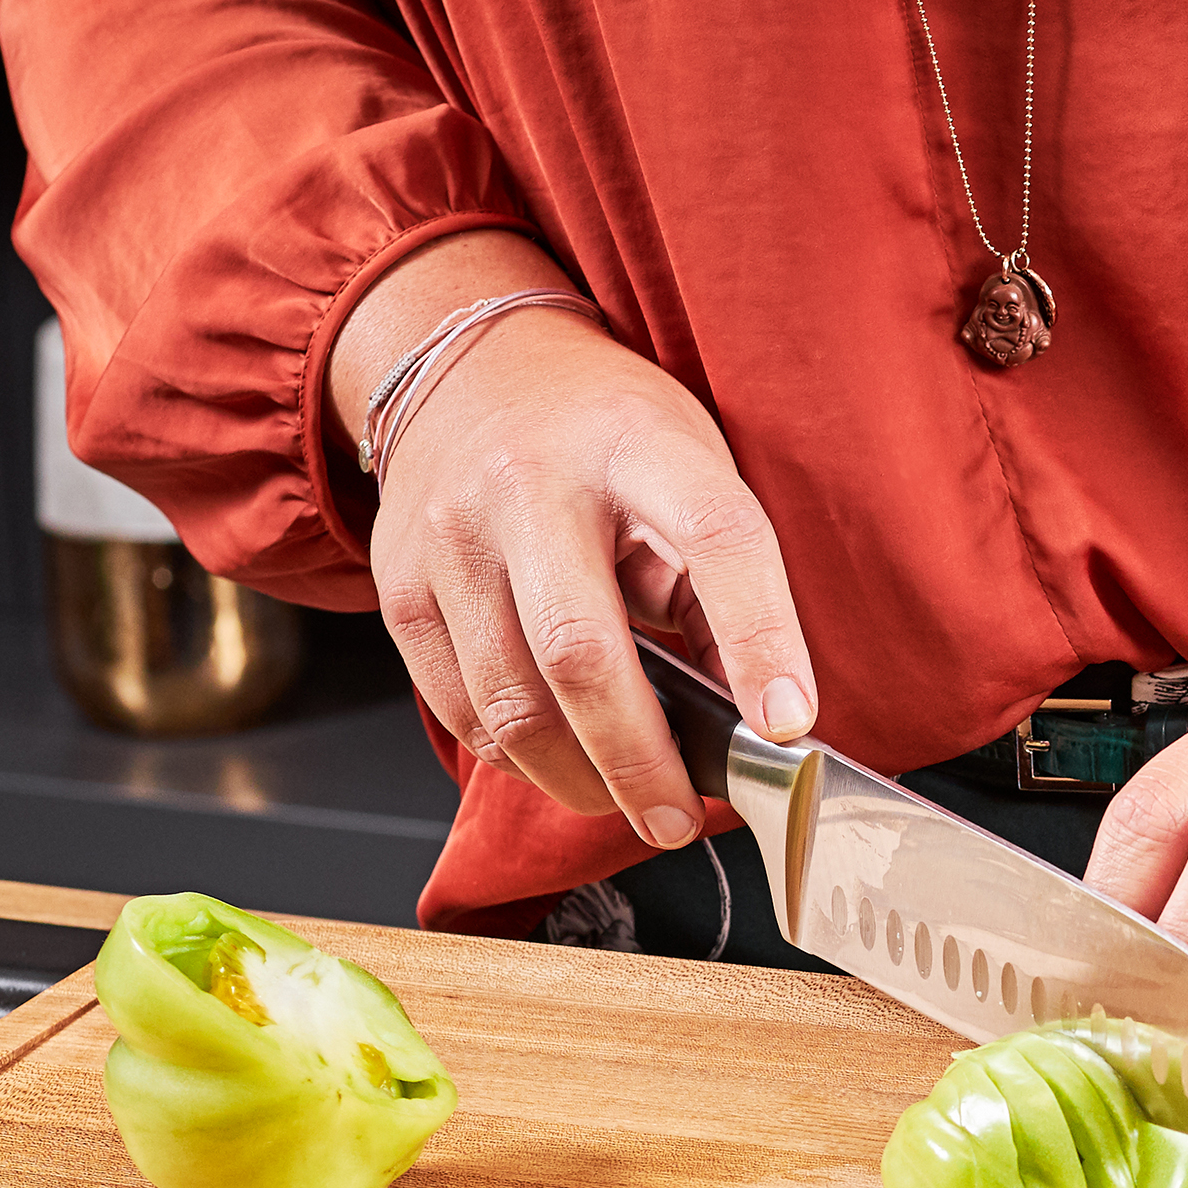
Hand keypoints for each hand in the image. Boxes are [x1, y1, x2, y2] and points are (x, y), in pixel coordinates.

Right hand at [325, 232, 816, 847]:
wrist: (467, 367)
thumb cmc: (603, 435)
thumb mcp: (688, 469)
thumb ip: (719, 588)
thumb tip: (754, 716)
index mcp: (634, 442)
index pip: (714, 538)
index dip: (759, 637)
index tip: (786, 724)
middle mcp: (529, 483)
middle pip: (580, 651)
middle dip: (638, 761)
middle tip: (676, 819)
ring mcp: (451, 535)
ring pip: (511, 703)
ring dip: (578, 779)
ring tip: (624, 800)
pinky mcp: (400, 586)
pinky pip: (460, 712)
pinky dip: (518, 759)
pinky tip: (558, 760)